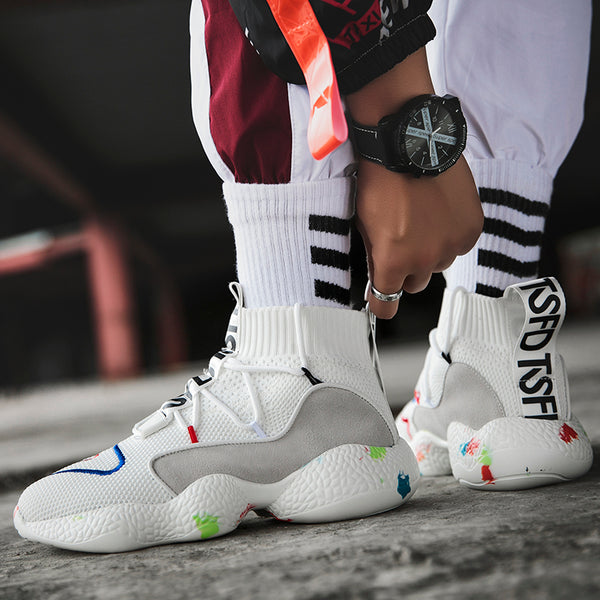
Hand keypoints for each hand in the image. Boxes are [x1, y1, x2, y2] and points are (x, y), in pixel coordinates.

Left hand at [355, 155, 482, 318]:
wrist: (410, 144)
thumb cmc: (381, 180)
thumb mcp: (365, 223)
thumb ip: (375, 256)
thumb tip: (380, 276)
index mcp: (393, 262)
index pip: (386, 305)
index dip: (381, 304)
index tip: (381, 302)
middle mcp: (424, 260)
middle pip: (414, 284)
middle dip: (406, 270)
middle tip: (401, 243)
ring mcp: (450, 246)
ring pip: (438, 265)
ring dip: (430, 252)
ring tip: (421, 220)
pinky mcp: (470, 230)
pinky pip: (458, 246)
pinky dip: (449, 235)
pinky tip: (438, 212)